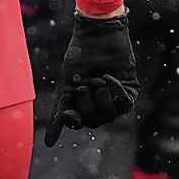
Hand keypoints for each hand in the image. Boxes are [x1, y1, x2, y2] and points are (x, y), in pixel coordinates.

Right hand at [45, 10, 138, 144]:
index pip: (79, 122)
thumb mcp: (66, 85)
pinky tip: (109, 77)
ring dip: (103, 98)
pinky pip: (125, 104)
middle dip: (88, 104)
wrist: (97, 34)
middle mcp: (98, 101)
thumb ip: (60, 113)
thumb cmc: (78, 55)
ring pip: (111, 115)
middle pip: (95, 120)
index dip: (75, 121)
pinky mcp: (129, 90)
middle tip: (84, 85)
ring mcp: (114, 96)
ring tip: (98, 79)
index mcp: (81, 100)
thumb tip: (49, 145)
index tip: (70, 113)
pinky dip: (116, 91)